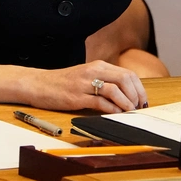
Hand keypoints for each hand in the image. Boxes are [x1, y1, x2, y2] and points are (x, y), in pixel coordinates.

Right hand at [25, 60, 147, 113]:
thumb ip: (104, 81)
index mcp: (99, 65)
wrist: (38, 84)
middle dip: (136, 95)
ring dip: (126, 103)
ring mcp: (85, 84)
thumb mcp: (87, 76)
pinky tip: (115, 114)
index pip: (128, 74)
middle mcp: (94, 71)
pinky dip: (111, 109)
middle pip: (126, 79)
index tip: (142, 100)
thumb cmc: (64, 83)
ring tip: (129, 112)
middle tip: (138, 107)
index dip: (139, 88)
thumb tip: (126, 95)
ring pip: (115, 90)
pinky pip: (100, 102)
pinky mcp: (76, 97)